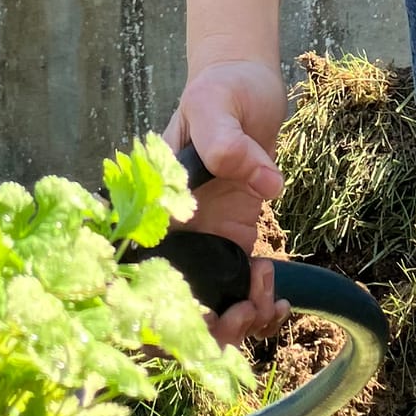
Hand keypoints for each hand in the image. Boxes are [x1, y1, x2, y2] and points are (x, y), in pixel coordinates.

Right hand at [165, 56, 290, 346]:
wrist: (246, 85)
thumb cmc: (220, 89)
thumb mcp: (215, 104)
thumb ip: (228, 142)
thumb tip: (266, 186)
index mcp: (150, 207)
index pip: (137, 275)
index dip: (163, 312)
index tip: (207, 312)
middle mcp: (172, 232)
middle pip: (170, 308)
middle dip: (206, 330)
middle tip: (245, 312)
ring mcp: (202, 242)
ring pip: (206, 310)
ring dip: (237, 325)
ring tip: (268, 299)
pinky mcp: (232, 243)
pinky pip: (238, 292)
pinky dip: (257, 308)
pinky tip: (278, 299)